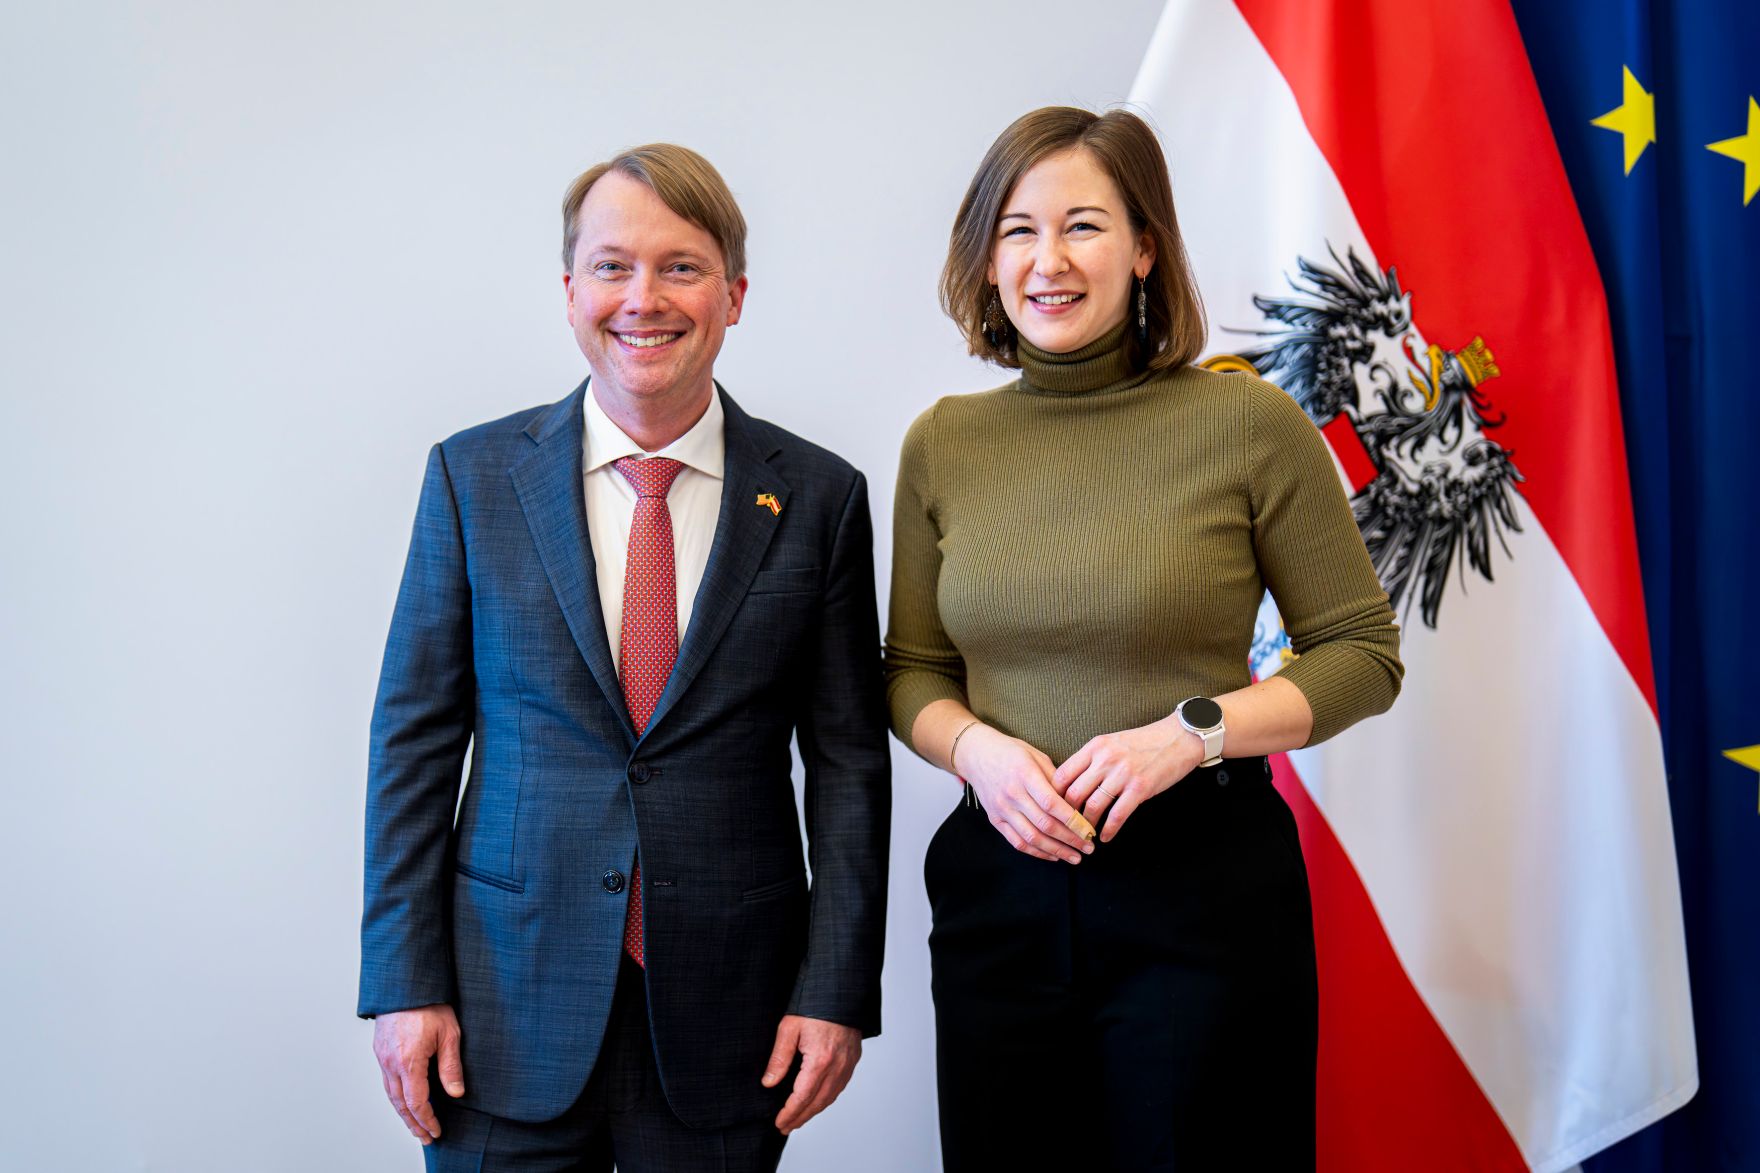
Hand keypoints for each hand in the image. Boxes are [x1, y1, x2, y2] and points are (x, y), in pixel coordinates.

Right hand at [372, 1004, 464, 1144]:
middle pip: (400, 1103)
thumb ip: (451, 1065)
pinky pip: (386, 1080)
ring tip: (415, 1125)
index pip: (416, 1102)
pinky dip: (395, 1096)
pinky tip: (404, 1100)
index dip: (426, 1119)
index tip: (435, 1131)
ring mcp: (382, 1056)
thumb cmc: (430, 1004)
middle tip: (425, 1137)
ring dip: (402, 1113)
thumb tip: (455, 1093)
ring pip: (390, 1093)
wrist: (405, 983)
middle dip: (413, 1123)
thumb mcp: (450, 1033)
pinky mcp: (380, 1049)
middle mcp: (391, 1062)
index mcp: (409, 1061)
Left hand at [761, 1015, 861, 1133]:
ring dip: (814, 1111)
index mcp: (820, 1061)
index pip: (802, 1097)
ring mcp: (847, 1064)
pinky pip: (840, 1086)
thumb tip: (769, 1083)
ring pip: (830, 1097)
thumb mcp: (789, 1028)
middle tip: (785, 1127)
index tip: (779, 1122)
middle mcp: (837, 1066)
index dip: (790, 1113)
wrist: (841, 990)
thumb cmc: (814, 1005)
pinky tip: (817, 1100)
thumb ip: (779, 1058)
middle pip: (817, 1103)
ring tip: (799, 1118)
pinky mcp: (852, 1059)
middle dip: (800, 1118)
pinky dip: (827, 1098)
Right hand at [958, 725, 1095, 863]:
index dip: (1072, 820)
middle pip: (1044, 824)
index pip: (1051, 803)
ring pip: (1031, 837)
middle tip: (1088, 847)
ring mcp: (1002, 809)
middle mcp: (1012, 794)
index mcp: (1025, 774)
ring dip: (1056, 851)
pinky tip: (1053, 856)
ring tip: (1075, 858)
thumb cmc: (1011, 752)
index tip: (1089, 829)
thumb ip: (1056, 779)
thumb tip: (1077, 803)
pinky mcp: (995, 819)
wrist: (977, 754)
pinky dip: (1037, 852)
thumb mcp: (1036, 756)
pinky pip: (1017, 842)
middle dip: (1070, 839)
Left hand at [1054, 716, 1202, 841]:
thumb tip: (1071, 782)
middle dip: (1067, 815)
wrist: (1178, 738)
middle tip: (1067, 826)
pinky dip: (1109, 830)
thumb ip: (1092, 759)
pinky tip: (1106, 837)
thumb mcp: (1112, 742)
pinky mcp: (1140, 788)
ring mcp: (1123, 774)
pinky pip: (1117, 815)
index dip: (1054, 795)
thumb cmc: (1144, 741)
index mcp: (1095, 746)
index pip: (1062, 774)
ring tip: (1085, 834)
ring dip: (1087, 825)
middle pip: (1074, 793)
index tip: (1054, 808)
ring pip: (1093, 806)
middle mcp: (1105, 759)